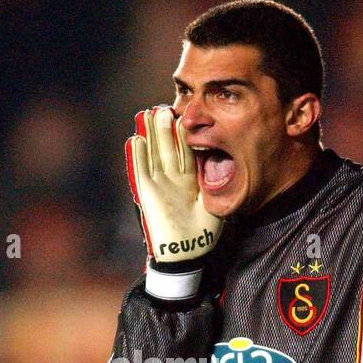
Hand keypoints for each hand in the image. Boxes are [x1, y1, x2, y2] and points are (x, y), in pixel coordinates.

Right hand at [126, 106, 223, 299]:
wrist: (187, 254)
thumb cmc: (203, 233)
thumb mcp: (215, 203)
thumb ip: (217, 184)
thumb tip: (226, 164)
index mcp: (191, 180)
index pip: (187, 151)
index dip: (186, 133)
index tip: (186, 114)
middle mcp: (174, 179)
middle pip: (168, 147)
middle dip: (165, 128)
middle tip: (163, 107)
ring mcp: (159, 186)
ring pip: (154, 155)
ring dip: (150, 135)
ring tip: (147, 115)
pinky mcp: (147, 195)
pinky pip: (141, 172)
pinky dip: (137, 157)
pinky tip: (136, 140)